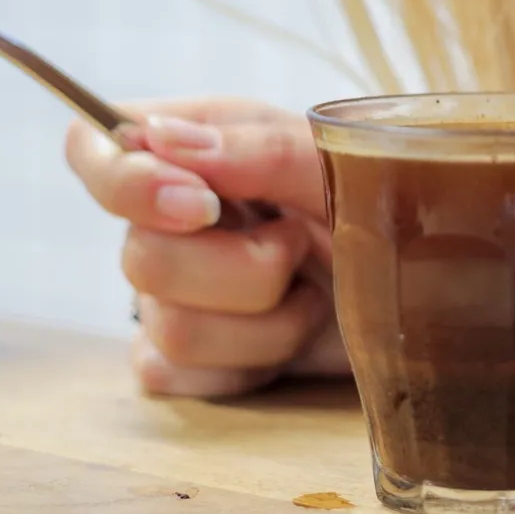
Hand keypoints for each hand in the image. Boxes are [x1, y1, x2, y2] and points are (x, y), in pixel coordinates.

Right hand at [64, 98, 348, 398]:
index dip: (128, 182)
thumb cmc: (376, 203)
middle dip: (244, 265)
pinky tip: (289, 332)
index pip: (95, 150)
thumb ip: (258, 147)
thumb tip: (159, 138)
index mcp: (190, 148)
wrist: (420, 281)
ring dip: (265, 318)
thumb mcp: (336, 162)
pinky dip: (254, 359)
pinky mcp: (184, 359)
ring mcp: (165, 293)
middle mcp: (163, 219)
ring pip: (169, 327)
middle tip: (300, 244)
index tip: (201, 203)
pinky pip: (180, 375)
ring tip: (310, 291)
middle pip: (140, 257)